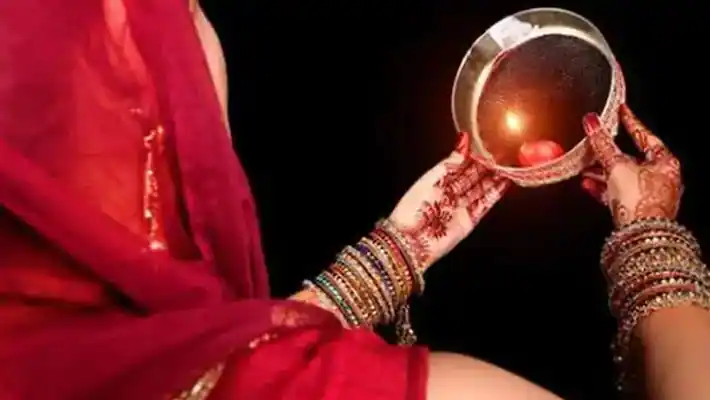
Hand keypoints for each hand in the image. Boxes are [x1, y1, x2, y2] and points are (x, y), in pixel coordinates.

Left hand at [389, 132, 509, 269]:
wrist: (409, 240)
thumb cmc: (411, 209)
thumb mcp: (429, 178)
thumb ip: (449, 162)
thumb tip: (463, 141)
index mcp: (439, 181)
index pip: (462, 164)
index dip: (476, 154)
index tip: (489, 144)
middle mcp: (452, 193)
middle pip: (475, 175)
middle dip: (489, 165)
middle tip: (504, 152)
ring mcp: (461, 206)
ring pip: (482, 188)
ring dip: (496, 178)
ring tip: (510, 165)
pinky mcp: (469, 220)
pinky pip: (485, 204)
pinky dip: (495, 194)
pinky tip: (506, 183)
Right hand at [580, 104, 682, 226]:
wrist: (640, 234)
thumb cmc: (640, 200)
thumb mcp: (617, 166)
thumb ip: (602, 144)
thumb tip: (592, 123)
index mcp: (664, 162)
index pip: (644, 135)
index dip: (630, 122)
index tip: (621, 111)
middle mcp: (660, 177)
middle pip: (631, 158)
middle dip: (608, 153)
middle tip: (594, 142)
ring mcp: (649, 194)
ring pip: (622, 176)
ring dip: (601, 172)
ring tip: (583, 167)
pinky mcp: (636, 209)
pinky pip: (617, 193)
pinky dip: (602, 188)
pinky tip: (587, 185)